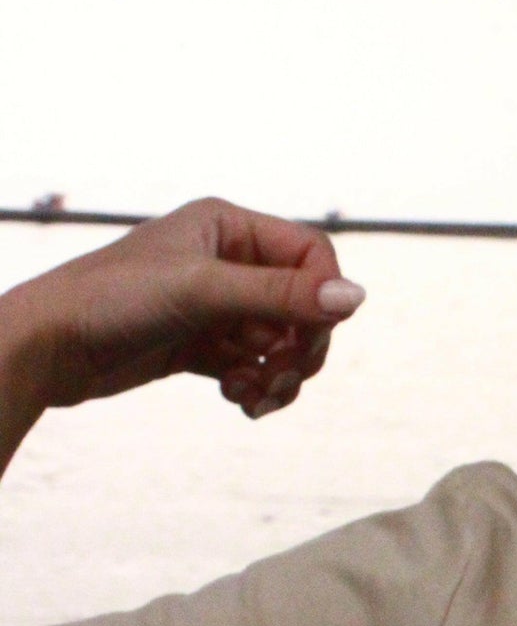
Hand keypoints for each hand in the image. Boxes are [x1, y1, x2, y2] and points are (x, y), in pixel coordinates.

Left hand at [0, 197, 364, 422]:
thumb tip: (357, 299)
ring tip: (251, 396)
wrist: (49, 347)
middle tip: (280, 377)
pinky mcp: (204, 343)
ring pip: (284, 343)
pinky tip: (234, 398)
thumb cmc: (112, 300)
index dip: (322, 299)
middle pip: (305, 307)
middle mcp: (228, 260)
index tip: (308, 339)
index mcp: (229, 226)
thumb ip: (282, 296)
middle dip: (301, 349)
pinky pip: (257, 366)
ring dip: (279, 376)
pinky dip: (256, 386)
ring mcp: (217, 304)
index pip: (312, 256)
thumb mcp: (204, 292)